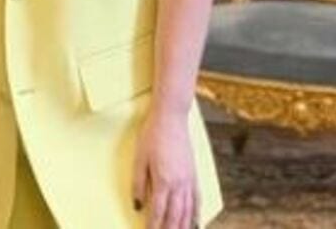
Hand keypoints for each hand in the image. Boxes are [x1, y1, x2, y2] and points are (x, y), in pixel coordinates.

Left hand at [132, 108, 197, 228]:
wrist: (172, 118)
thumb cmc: (152, 135)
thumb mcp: (139, 158)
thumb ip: (139, 183)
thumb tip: (137, 205)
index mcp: (163, 181)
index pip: (158, 212)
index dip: (153, 226)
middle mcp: (179, 184)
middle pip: (175, 216)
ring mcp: (189, 180)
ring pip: (188, 212)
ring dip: (183, 226)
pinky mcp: (194, 174)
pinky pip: (197, 200)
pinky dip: (196, 214)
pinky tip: (195, 222)